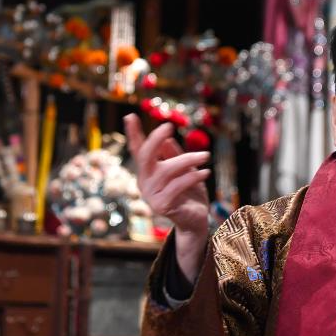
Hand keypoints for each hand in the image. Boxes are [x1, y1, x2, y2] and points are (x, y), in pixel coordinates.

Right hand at [125, 114, 210, 281]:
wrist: (195, 220)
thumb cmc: (189, 192)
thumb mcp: (184, 169)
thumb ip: (174, 155)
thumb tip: (167, 139)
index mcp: (148, 171)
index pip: (138, 150)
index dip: (133, 133)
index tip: (130, 116)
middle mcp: (145, 182)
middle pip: (144, 156)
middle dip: (155, 139)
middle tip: (168, 126)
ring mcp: (151, 196)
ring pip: (167, 170)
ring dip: (188, 160)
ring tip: (206, 156)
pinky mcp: (162, 207)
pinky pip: (177, 186)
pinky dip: (192, 176)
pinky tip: (205, 172)